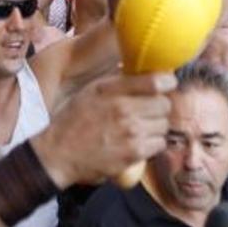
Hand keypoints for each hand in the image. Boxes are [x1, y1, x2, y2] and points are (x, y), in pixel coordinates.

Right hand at [29, 72, 176, 189]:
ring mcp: (130, 133)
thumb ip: (118, 81)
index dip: (167, 82)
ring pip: (163, 125)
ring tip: (139, 128)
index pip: (155, 82)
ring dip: (155, 126)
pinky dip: (152, 143)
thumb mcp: (91, 90)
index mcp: (112, 90)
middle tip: (148, 110)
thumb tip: (145, 73)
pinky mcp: (133, 153)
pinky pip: (159, 144)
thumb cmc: (74, 120)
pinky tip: (138, 141)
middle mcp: (123, 110)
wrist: (59, 153)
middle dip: (159, 107)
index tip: (167, 84)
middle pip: (164, 104)